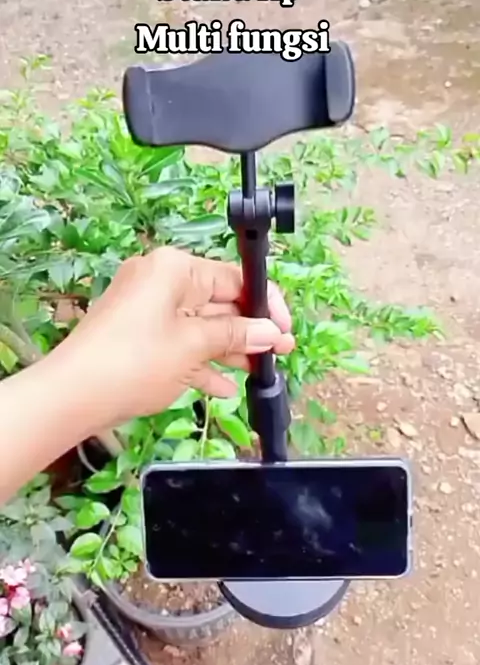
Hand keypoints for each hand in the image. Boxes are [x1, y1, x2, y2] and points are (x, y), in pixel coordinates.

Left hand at [58, 247, 294, 429]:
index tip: (286, 330)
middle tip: (281, 354)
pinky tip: (224, 387)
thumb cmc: (135, 361)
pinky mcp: (138, 335)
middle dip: (249, 330)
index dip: (265, 305)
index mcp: (175, 269)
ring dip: (229, 349)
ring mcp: (147, 309)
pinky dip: (200, 361)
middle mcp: (161, 280)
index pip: (234, 278)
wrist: (72, 395)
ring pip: (200, 325)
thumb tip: (271, 332)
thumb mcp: (193, 346)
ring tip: (258, 371)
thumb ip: (235, 335)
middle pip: (218, 302)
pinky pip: (179, 342)